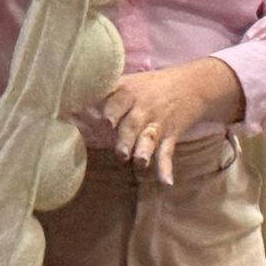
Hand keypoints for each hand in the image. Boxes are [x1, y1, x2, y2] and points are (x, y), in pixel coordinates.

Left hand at [97, 58, 245, 184]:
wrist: (194, 85)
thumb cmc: (151, 86)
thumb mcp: (130, 82)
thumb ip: (105, 94)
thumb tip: (71, 106)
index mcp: (129, 92)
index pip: (118, 100)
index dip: (112, 111)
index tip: (105, 121)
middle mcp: (143, 107)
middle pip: (132, 124)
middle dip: (125, 139)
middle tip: (120, 152)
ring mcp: (157, 123)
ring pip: (149, 139)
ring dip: (143, 152)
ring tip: (140, 163)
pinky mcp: (171, 135)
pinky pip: (167, 153)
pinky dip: (166, 168)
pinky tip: (166, 183)